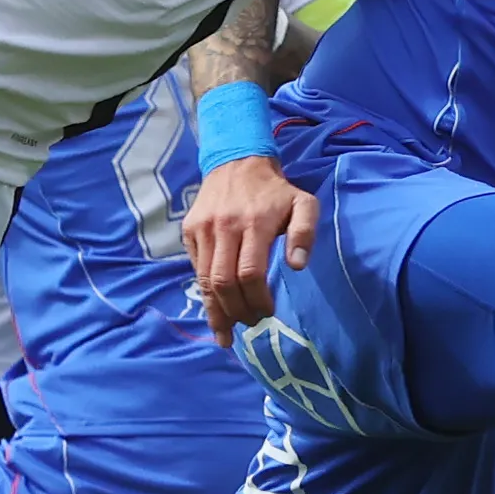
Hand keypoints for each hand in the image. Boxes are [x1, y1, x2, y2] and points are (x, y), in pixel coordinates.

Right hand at [183, 155, 314, 345]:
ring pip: (204, 281)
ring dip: (216, 311)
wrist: (237, 162)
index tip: (268, 312)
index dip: (258, 299)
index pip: (250, 273)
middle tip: (251, 322)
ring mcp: (202, 230)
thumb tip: (297, 267)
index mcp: (254, 223)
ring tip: (227, 331)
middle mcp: (224, 227)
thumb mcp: (303, 204)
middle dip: (237, 311)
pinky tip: (215, 309)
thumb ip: (305, 233)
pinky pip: (196, 269)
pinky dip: (205, 293)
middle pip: (223, 283)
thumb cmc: (275, 191)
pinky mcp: (189, 231)